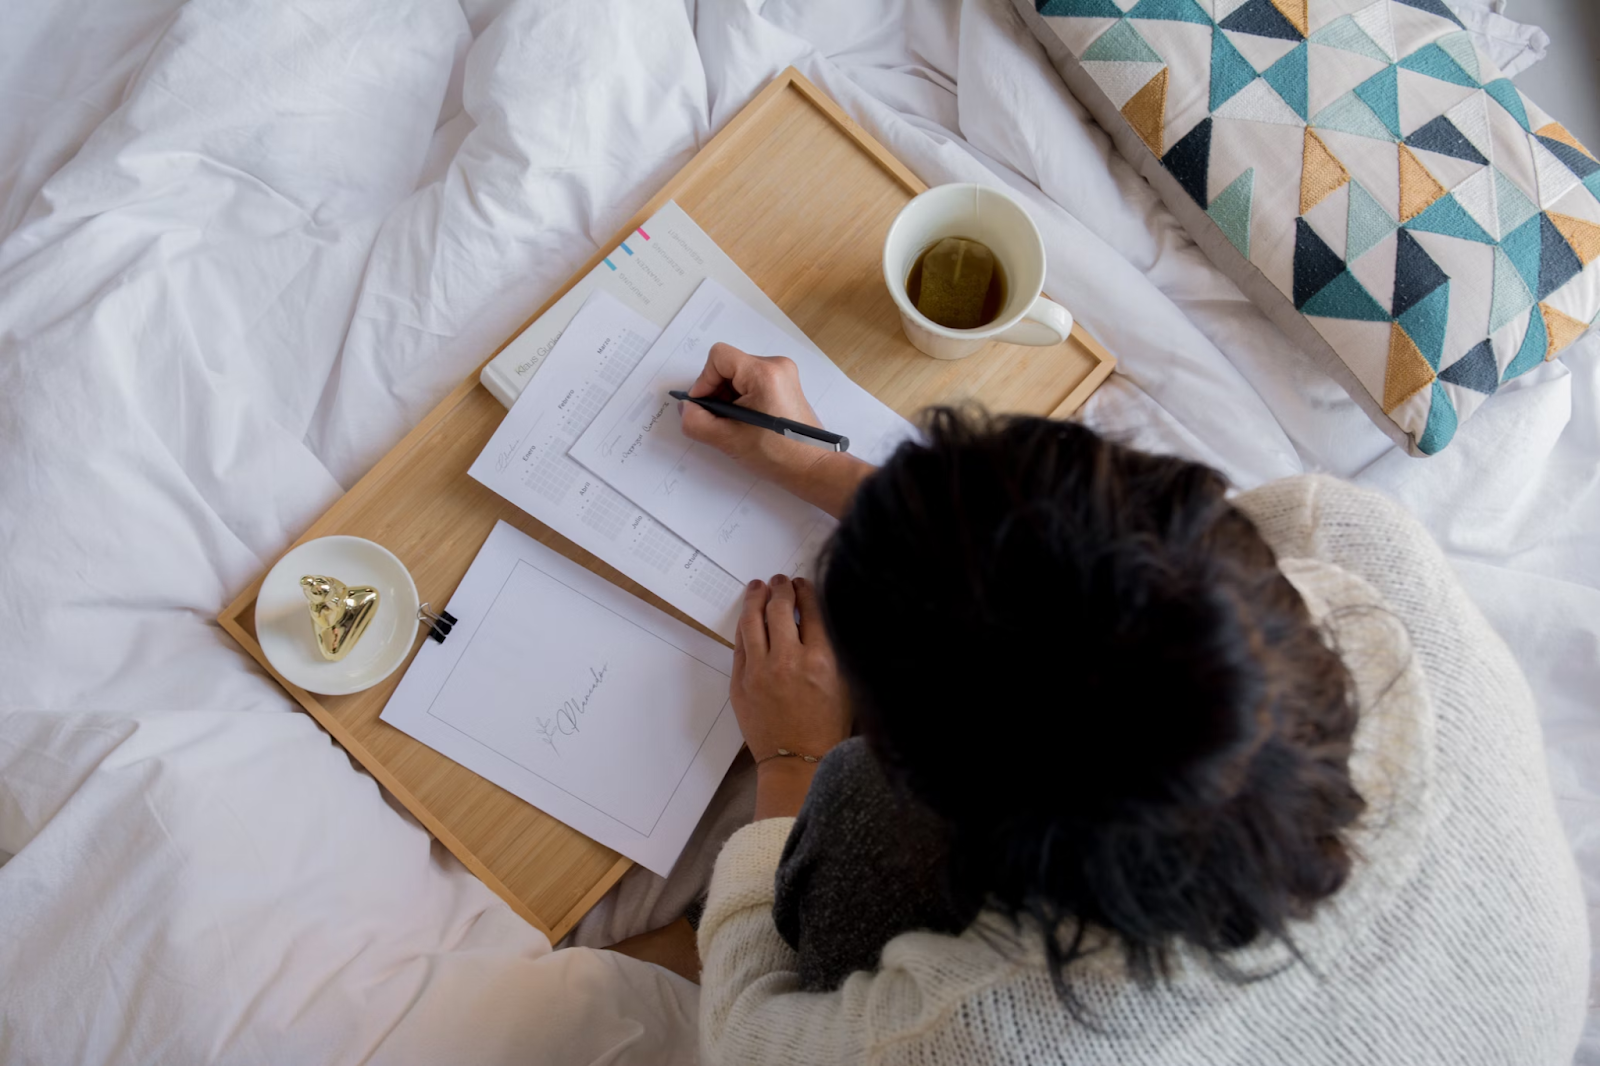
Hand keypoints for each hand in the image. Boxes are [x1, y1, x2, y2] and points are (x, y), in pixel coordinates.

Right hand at [681, 342, 824, 479]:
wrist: (811, 467)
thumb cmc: (778, 455)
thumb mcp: (727, 439)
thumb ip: (697, 421)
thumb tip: (687, 408)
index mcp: (764, 374)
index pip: (719, 357)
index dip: (704, 381)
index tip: (704, 406)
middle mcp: (776, 366)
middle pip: (729, 366)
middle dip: (717, 392)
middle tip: (719, 420)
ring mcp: (783, 374)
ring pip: (739, 375)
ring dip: (729, 397)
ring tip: (735, 424)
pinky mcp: (785, 384)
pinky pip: (752, 382)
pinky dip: (742, 399)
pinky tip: (746, 421)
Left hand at [732, 575, 849, 817]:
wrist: (797, 761)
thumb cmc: (827, 726)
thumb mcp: (845, 684)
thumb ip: (833, 649)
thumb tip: (817, 617)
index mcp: (821, 661)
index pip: (812, 610)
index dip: (806, 590)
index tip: (804, 584)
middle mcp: (788, 661)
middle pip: (780, 608)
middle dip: (781, 588)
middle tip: (781, 581)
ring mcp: (759, 671)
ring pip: (752, 621)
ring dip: (755, 598)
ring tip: (758, 587)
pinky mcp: (740, 682)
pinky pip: (740, 643)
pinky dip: (745, 625)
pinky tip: (750, 616)